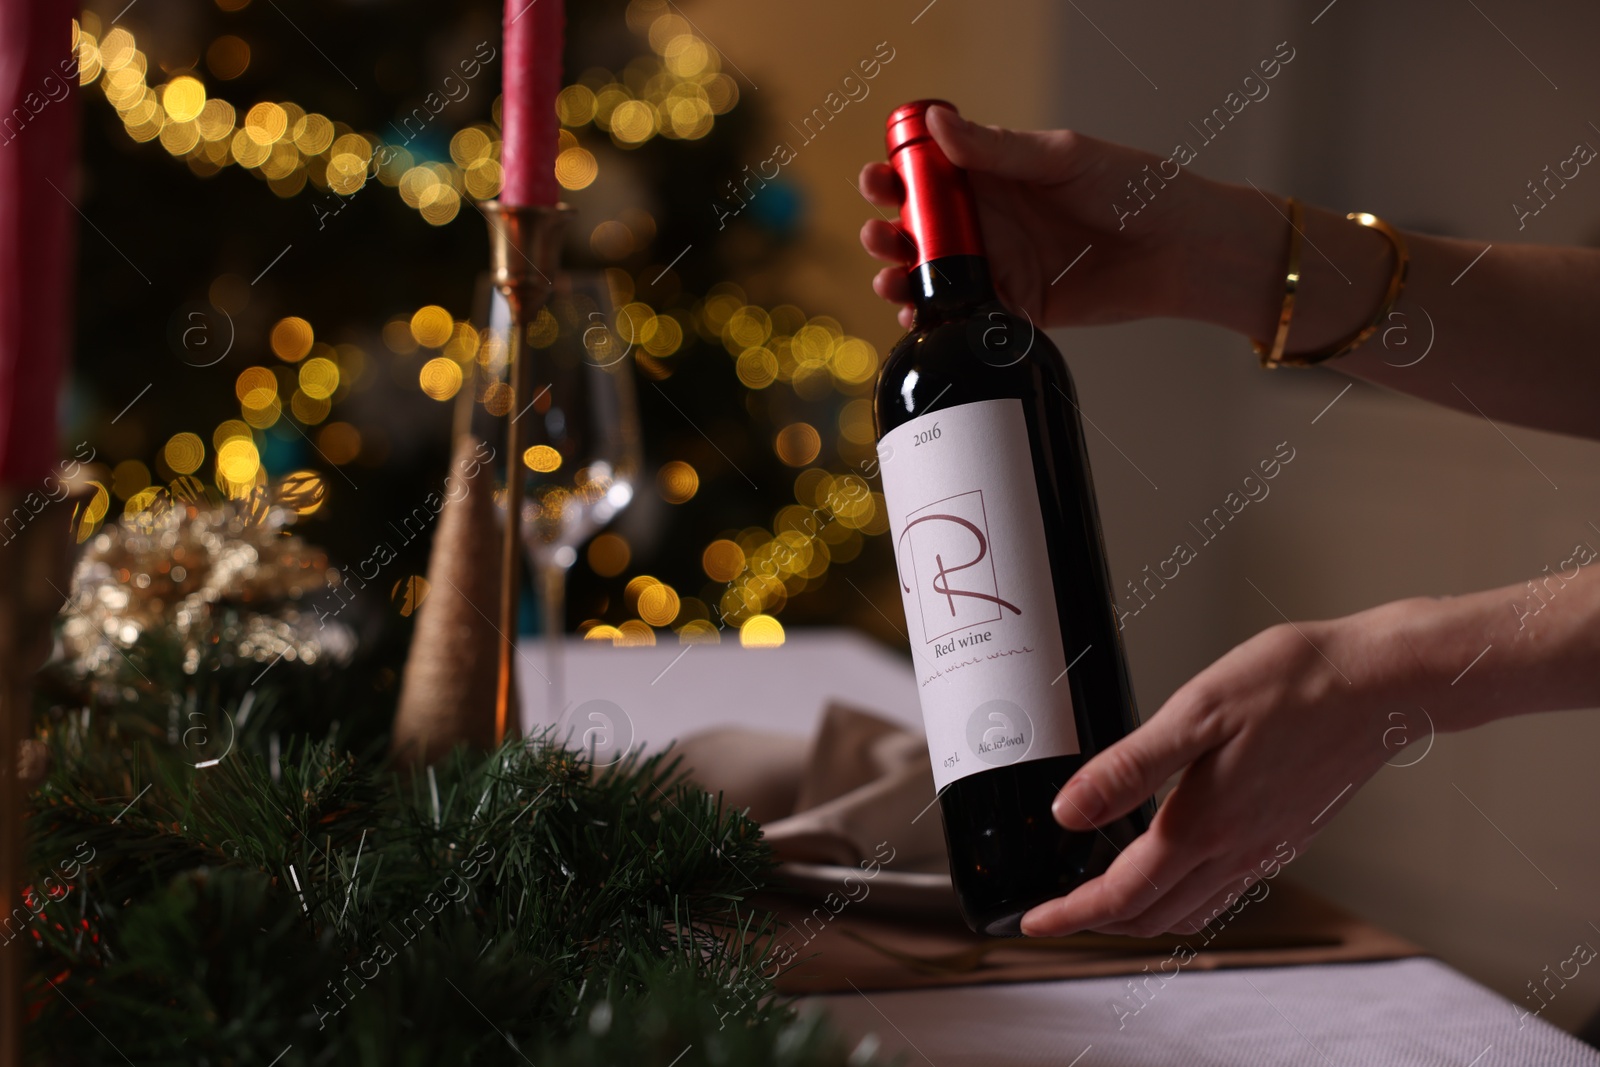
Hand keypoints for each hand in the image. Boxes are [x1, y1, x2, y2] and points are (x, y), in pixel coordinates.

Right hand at [857, 106, 1226, 331]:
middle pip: (919, 231)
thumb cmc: (1133, 187)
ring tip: (891, 281)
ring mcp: (999, 266)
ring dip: (902, 279)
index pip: (928, 176)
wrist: (1179, 247)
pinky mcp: (1015, 309)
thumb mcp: (1061, 156)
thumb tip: (937, 124)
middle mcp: (989, 222)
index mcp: (993, 176)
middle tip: (879, 235)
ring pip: (933, 277)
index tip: (875, 179)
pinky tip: (919, 318)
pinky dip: (937, 321)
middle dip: (887, 233)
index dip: (895, 177)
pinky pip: (965, 318)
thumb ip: (997, 148)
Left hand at [1020, 605, 1414, 937]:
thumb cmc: (1292, 686)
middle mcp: (1236, 852)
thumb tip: (1069, 812)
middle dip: (1098, 922)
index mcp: (1204, 826)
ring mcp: (1266, 851)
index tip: (1035, 922)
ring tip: (1102, 895)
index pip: (1122, 896)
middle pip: (1152, 916)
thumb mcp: (1194, 713)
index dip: (1071, 916)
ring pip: (1188, 911)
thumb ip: (1127, 768)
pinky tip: (1171, 867)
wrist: (1379, 685)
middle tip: (1058, 908)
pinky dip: (1182, 899)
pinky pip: (1223, 893)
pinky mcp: (1287, 839)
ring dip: (1139, 915)